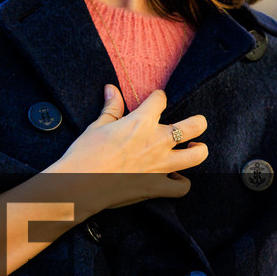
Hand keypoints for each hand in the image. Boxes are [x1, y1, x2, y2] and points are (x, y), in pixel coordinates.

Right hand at [46, 85, 207, 218]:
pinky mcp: (156, 186)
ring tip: (194, 148)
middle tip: (193, 124)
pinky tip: (174, 177)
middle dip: (197, 122)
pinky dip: (181, 183)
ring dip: (199, 150)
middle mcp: (157, 141)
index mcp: (141, 122)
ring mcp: (160, 165)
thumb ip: (112, 107)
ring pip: (197, 155)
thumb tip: (112, 88)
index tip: (154, 101)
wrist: (77, 185)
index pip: (160, 99)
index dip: (157, 98)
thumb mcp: (97, 126)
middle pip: (195, 125)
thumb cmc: (84, 154)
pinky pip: (182, 187)